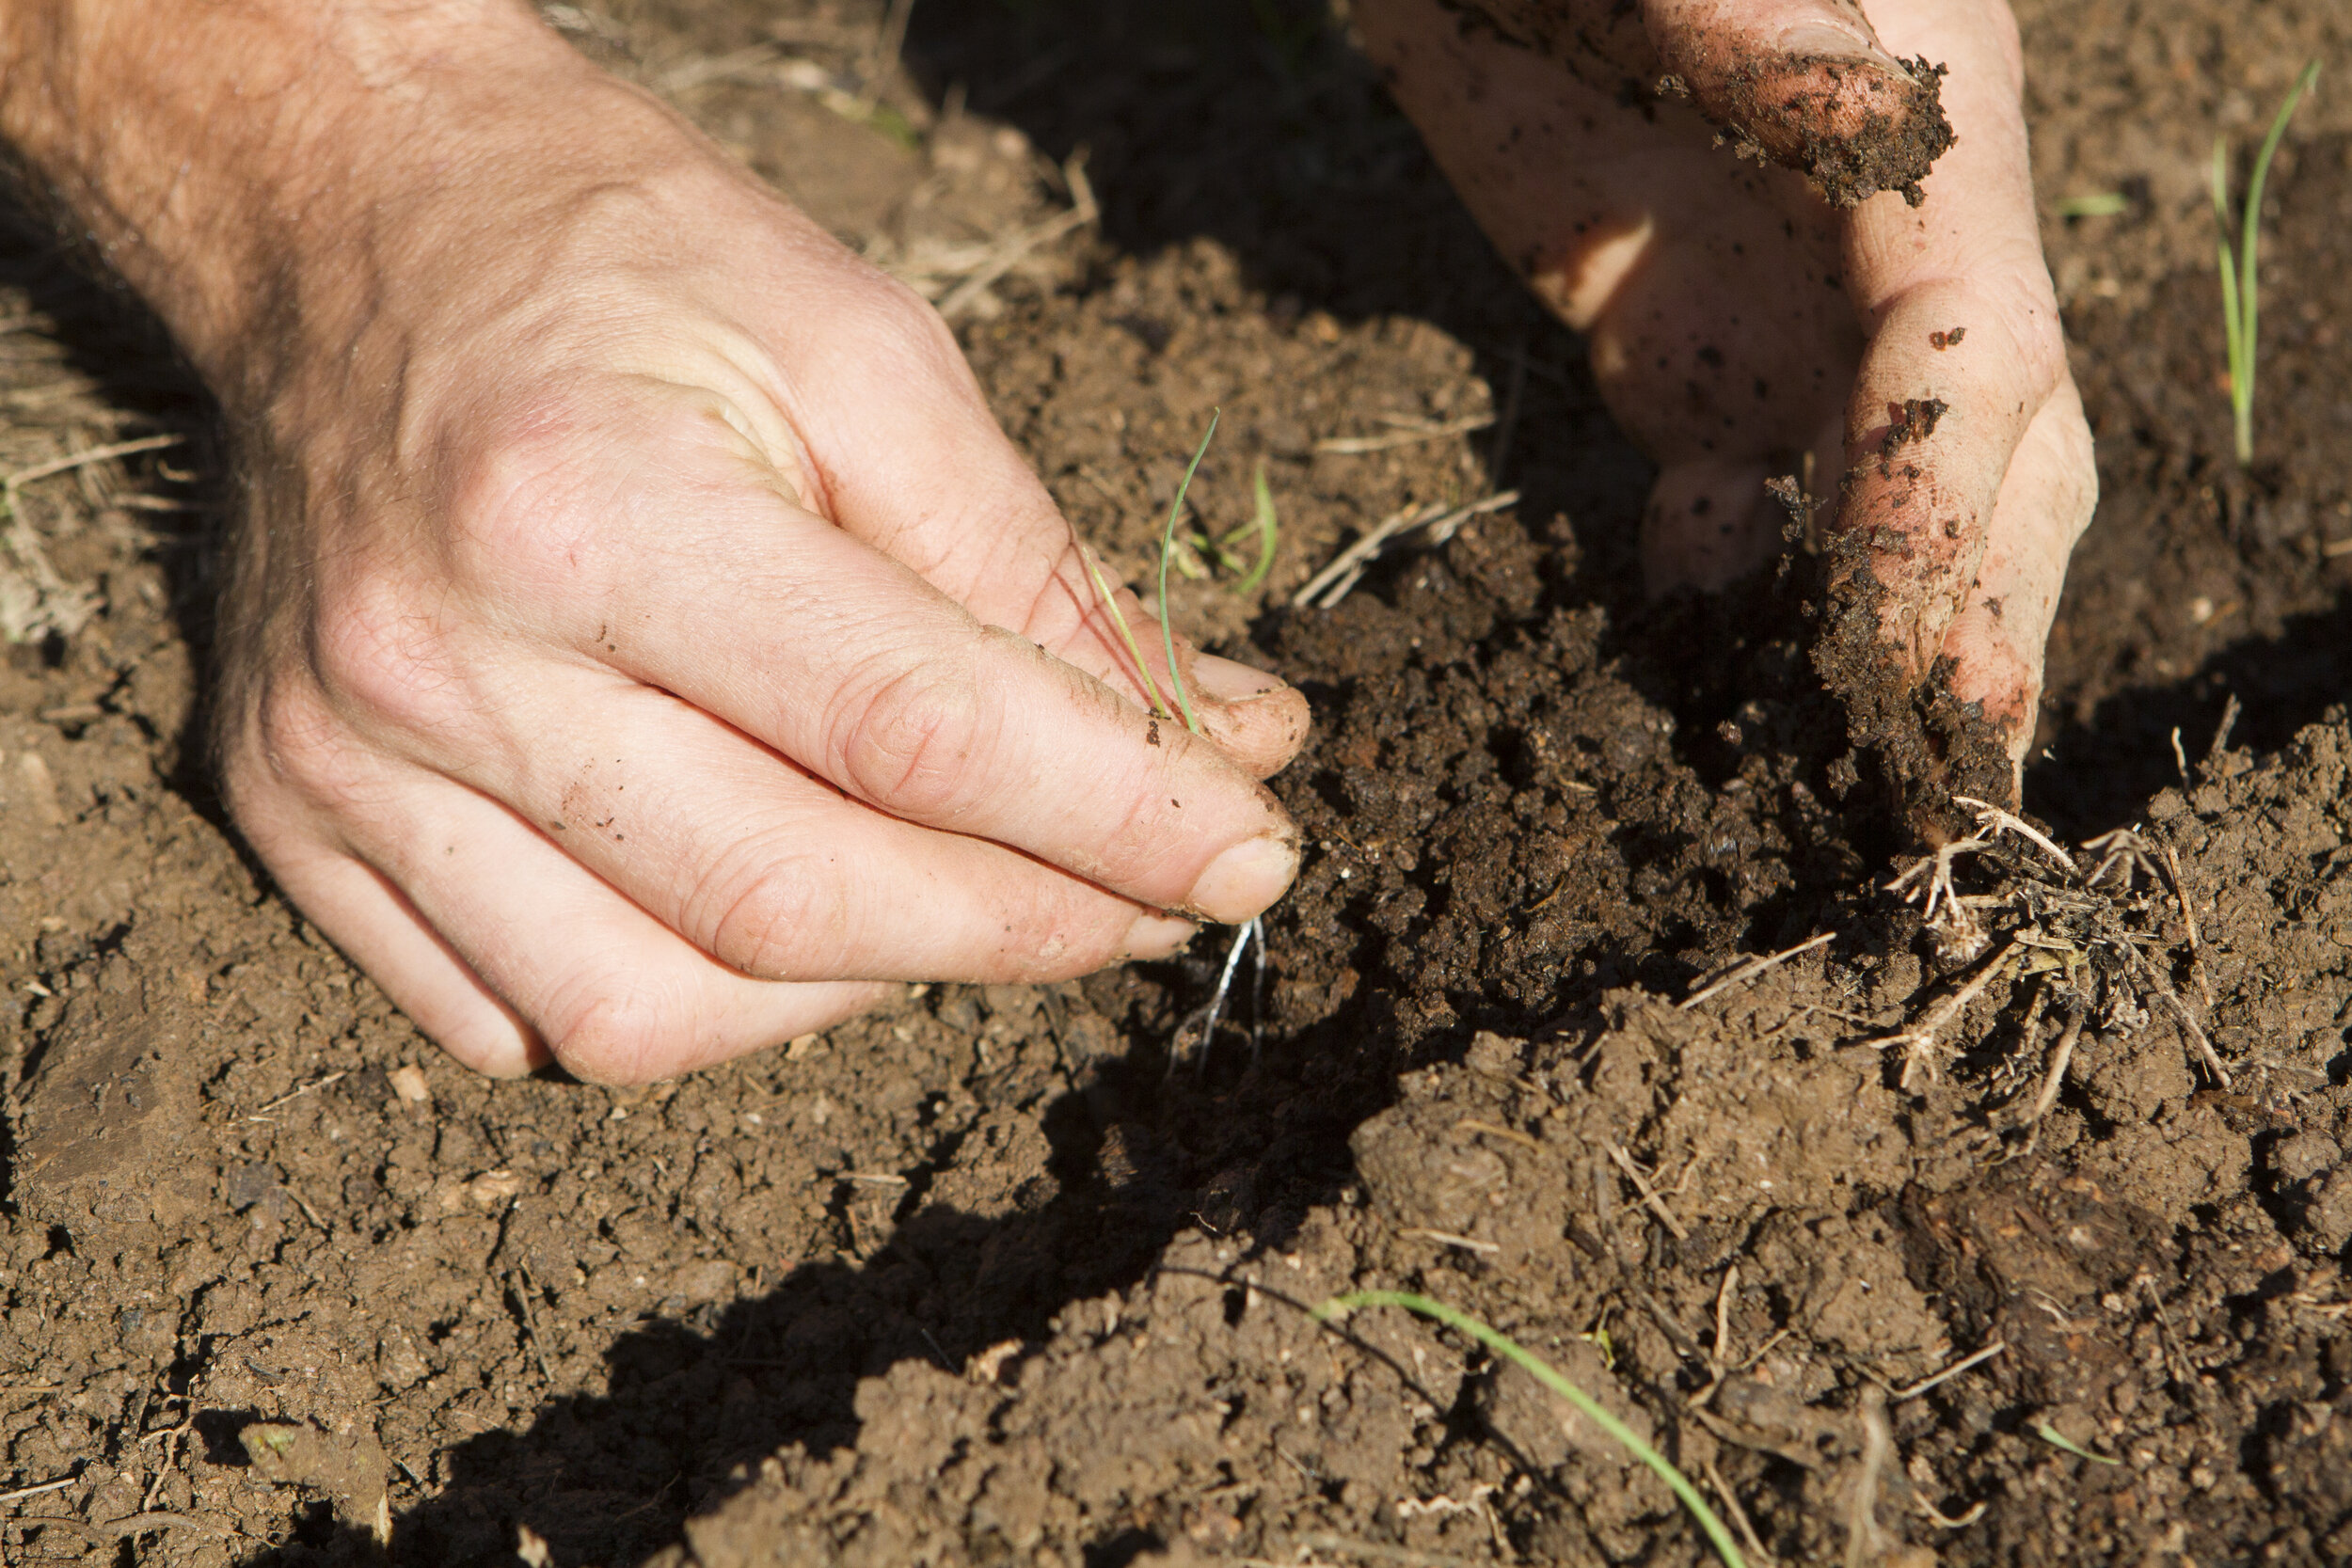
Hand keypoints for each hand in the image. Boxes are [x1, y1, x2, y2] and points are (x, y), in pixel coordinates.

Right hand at [2, 3, 1307, 1080]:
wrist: (347, 219)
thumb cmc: (622, 261)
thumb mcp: (865, 353)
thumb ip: (1036, 568)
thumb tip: (1227, 739)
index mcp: (582, 506)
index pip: (909, 734)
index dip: (1116, 818)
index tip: (1254, 851)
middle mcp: (437, 663)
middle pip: (793, 901)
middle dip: (1027, 925)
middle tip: (1156, 895)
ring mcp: (345, 766)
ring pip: (655, 1013)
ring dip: (867, 990)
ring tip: (960, 891)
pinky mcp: (295, 824)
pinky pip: (524, 1026)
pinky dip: (701, 1007)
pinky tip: (787, 920)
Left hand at [1358, 0, 2095, 809]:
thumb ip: (1762, 28)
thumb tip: (1855, 108)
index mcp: (1921, 149)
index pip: (1971, 359)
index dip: (1950, 511)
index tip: (1914, 660)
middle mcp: (1886, 259)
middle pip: (1984, 457)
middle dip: (1978, 617)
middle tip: (1953, 790)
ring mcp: (1785, 323)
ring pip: (1873, 511)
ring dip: (1876, 646)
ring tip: (1855, 797)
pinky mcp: (1679, 360)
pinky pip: (1727, 507)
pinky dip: (1725, 602)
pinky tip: (1704, 678)